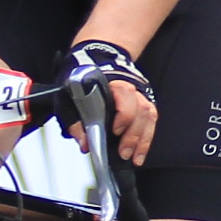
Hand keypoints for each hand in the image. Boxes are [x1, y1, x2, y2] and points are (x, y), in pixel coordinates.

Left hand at [65, 40, 157, 164]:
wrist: (95, 61)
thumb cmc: (82, 80)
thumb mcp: (70, 98)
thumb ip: (76, 122)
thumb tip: (84, 143)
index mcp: (112, 82)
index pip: (125, 95)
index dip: (123, 114)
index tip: (115, 131)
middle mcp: (130, 87)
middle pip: (141, 109)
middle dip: (133, 134)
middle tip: (123, 153)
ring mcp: (139, 95)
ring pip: (149, 116)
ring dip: (142, 140)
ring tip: (135, 158)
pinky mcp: (144, 104)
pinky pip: (151, 121)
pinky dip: (146, 139)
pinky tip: (140, 154)